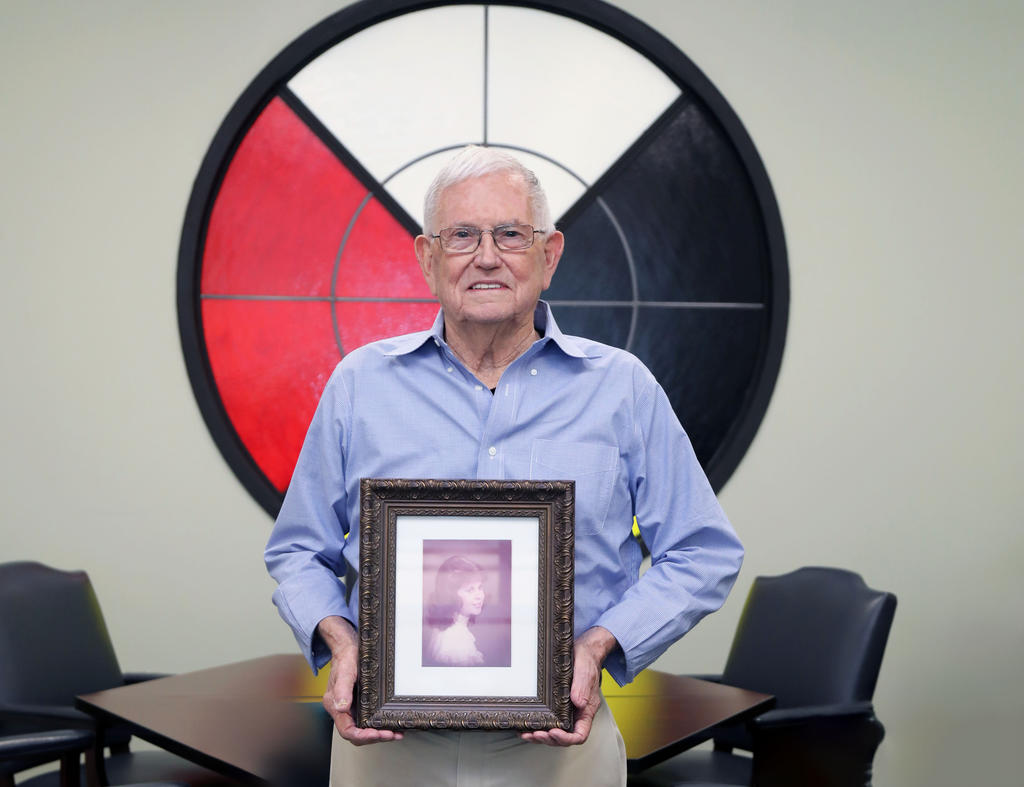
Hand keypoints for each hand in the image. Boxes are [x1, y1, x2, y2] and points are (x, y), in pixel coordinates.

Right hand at [318, 616, 403, 744]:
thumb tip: (341, 707)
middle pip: (356, 734)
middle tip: (391, 735)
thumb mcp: (345, 671)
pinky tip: (392, 725)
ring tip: (396, 734)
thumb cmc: (346, 657)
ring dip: (379, 734)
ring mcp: (351, 708)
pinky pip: (368, 720)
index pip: (347, 730)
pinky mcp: (360, 705)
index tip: (376, 733)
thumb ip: (342, 689)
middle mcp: (342, 709)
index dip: (362, 735)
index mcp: (334, 705)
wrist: (349, 648)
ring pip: (363, 729)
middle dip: (374, 737)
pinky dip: (380, 726)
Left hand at [520, 626, 616, 746]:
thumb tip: (578, 703)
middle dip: (548, 739)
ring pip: (554, 732)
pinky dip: (537, 726)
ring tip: (527, 734)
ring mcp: (566, 711)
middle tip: (534, 734)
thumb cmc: (586, 661)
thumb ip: (582, 688)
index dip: (566, 738)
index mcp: (586, 710)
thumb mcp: (585, 671)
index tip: (553, 732)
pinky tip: (526, 725)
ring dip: (540, 736)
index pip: (579, 735)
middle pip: (564, 737)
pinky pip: (548, 721)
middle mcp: (576, 714)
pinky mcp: (556, 705)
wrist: (583, 651)